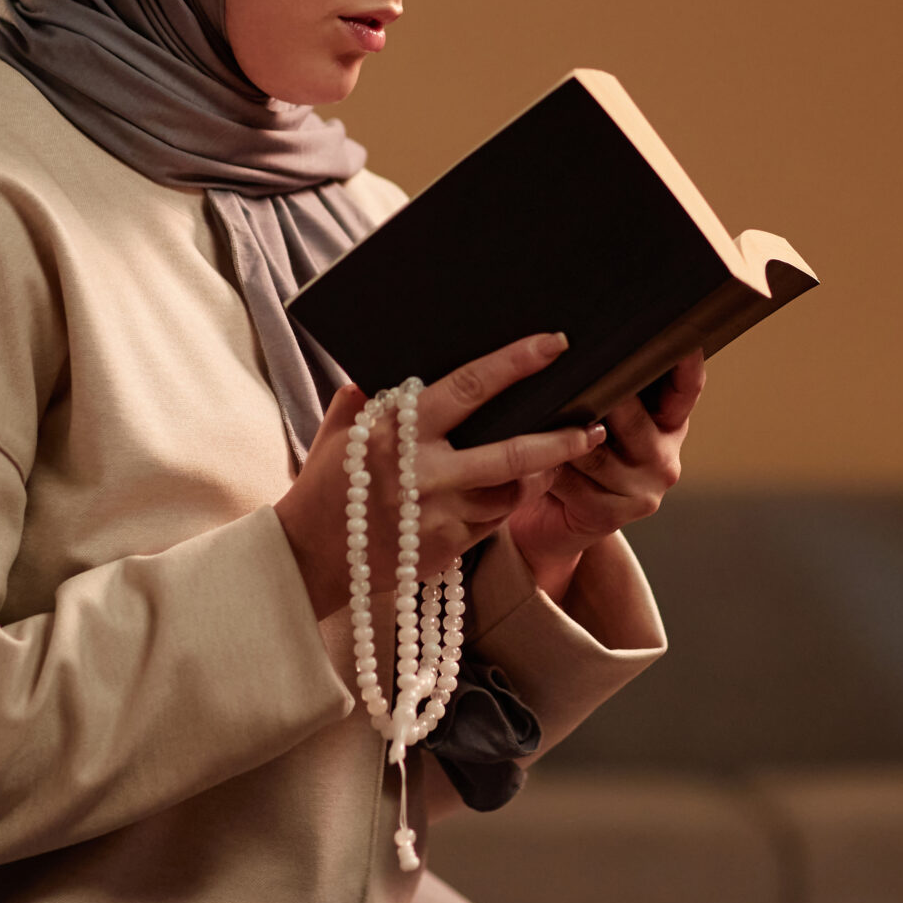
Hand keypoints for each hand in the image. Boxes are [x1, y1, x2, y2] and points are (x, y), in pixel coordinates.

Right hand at [276, 333, 604, 637]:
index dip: (515, 364)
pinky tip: (503, 495)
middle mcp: (424, 473)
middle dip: (560, 441)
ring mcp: (438, 515)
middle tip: (594, 428)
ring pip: (508, 493)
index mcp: (399, 431)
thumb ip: (366, 400)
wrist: (308, 558)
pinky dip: (500, 506)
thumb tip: (382, 371)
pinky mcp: (445, 548)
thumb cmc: (324, 486)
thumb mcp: (340, 432)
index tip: (554, 345)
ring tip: (548, 461)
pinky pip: (491, 523)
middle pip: (512, 453)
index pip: (469, 388)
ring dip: (532, 479)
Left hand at [508, 351, 703, 602]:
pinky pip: (568, 477)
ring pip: (592, 447)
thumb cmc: (570, 459)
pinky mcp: (609, 514)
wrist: (550, 525)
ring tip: (529, 410)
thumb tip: (576, 341)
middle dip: (595, 391)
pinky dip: (541, 462)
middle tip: (564, 364)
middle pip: (630, 414)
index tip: (680, 331)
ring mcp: (641, 491)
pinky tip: (521, 452)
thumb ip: (602, 390)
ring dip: (557, 430)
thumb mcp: (595, 419)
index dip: (685, 360)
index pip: (686, 387)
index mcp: (669, 426)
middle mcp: (663, 459)